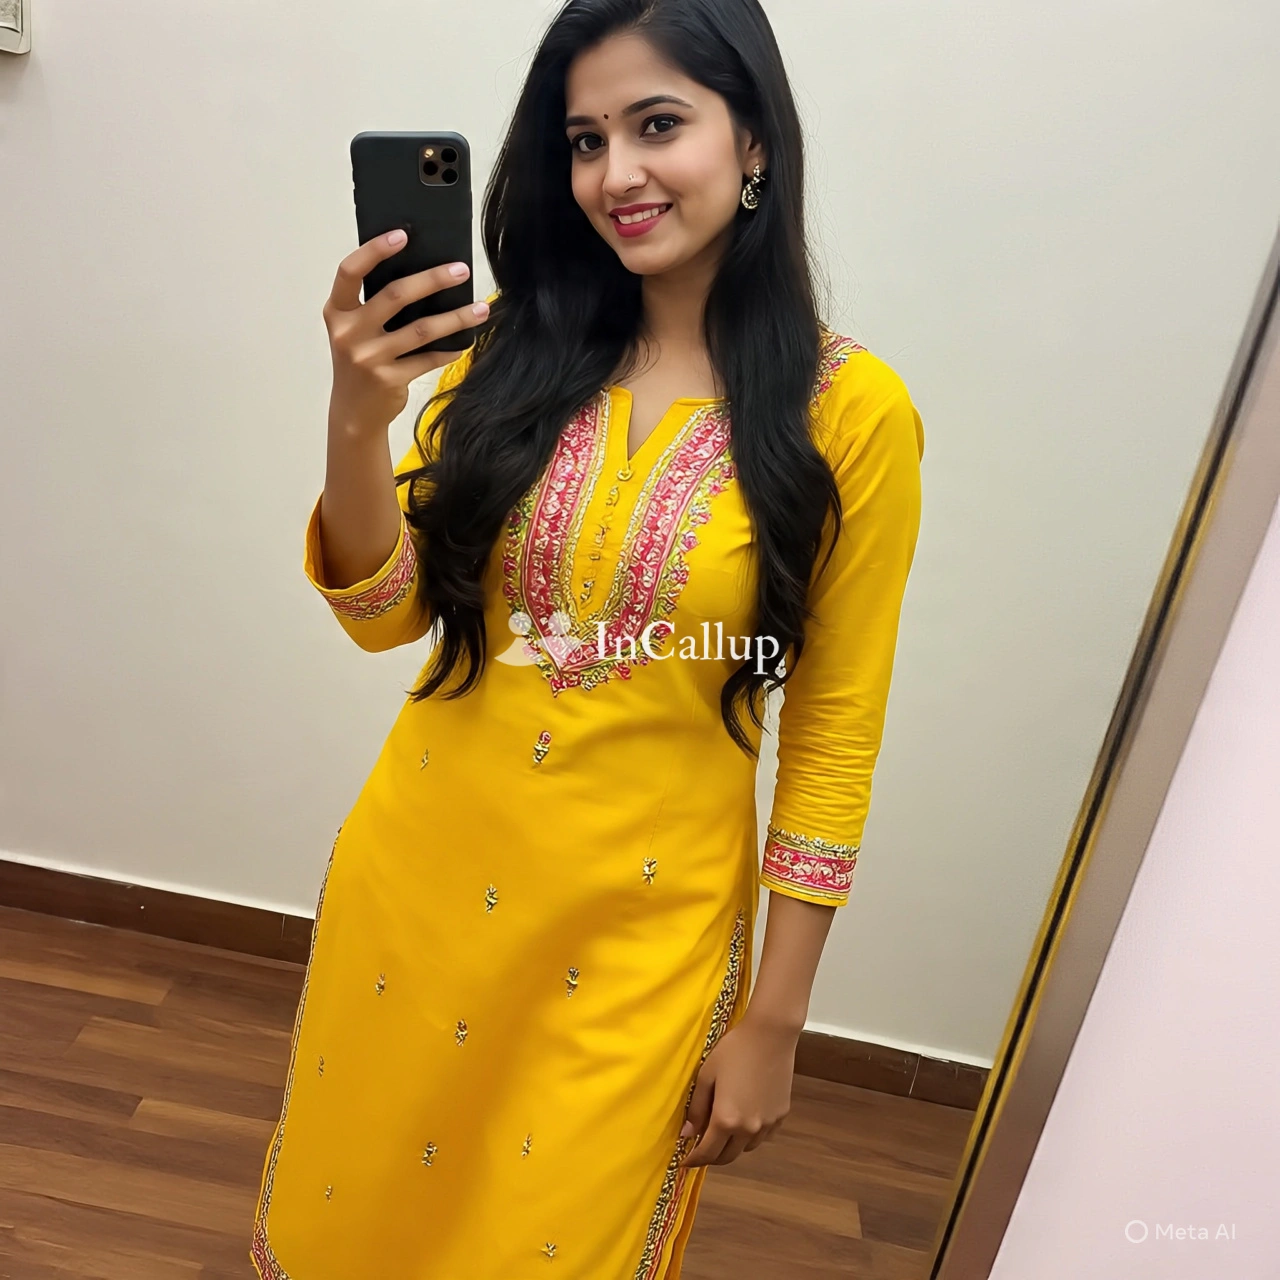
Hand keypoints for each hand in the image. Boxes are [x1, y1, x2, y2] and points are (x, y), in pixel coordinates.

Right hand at [323, 231, 489, 434]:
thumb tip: (422, 271)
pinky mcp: (389, 379)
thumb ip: (373, 304)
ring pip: (421, 330)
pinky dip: (449, 350)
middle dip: (433, 279)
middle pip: (395, 296)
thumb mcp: (355, 329)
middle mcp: (349, 333)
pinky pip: (428, 359)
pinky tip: (465, 341)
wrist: (353, 411)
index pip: (350, 271)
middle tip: (461, 269)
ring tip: (482, 308)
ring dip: (456, 317)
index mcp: (337, 311)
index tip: (403, 234)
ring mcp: (368, 358)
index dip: (375, 250)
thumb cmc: (360, 359)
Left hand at [679, 1013, 797, 1167]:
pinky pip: (763, 1136)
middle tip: (701, 1148)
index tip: (685, 1161)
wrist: (770, 1035)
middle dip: (711, 1157)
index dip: (694, 1160)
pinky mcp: (781, 1116)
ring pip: (746, 1148)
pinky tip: (745, 1119)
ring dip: (732, 1146)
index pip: (707, 1153)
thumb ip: (696, 1108)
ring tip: (723, 1131)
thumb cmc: (734, 1050)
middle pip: (727, 1157)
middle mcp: (748, 1129)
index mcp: (726, 1120)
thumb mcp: (706, 1075)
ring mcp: (768, 1124)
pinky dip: (751, 1135)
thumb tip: (687, 1134)